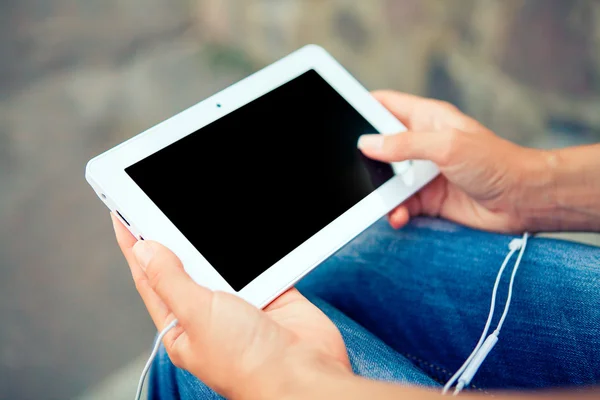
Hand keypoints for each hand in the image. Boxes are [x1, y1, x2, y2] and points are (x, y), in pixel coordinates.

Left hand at [111, 214, 349, 399]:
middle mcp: (207, 314)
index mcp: (181, 326)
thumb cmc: (249, 363)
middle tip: (159, 202)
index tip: (123, 215)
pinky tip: (240, 229)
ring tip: (193, 211)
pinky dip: (252, 248)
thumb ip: (170, 280)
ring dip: (213, 240)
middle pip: (184, 264)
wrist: (304, 375)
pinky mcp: (269, 293)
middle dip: (173, 236)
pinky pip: (255, 262)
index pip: (149, 278)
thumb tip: (144, 250)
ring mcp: (239, 302)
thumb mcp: (197, 316)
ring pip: (220, 261)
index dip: (134, 246)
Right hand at [359, 91, 550, 232]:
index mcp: (426, 118)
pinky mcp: (427, 199)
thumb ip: (404, 144)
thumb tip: (366, 144)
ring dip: (378, 192)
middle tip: (350, 169)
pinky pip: (400, 204)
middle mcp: (421, 144)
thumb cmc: (494, 162)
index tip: (337, 115)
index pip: (385, 105)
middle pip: (379, 146)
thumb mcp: (446, 145)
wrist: (522, 201)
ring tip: (379, 201)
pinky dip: (395, 212)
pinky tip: (399, 217)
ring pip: (385, 180)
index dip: (361, 106)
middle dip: (364, 159)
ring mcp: (423, 172)